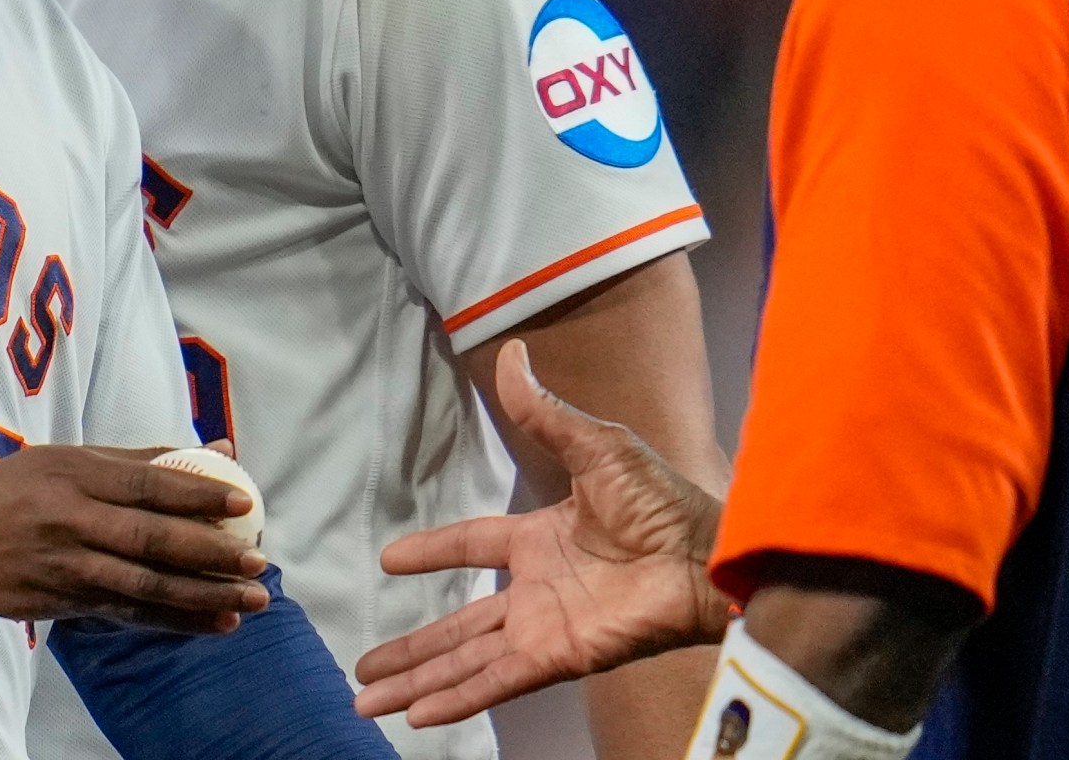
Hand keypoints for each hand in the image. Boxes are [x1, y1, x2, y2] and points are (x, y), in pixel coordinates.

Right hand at [0, 445, 268, 633]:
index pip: (148, 483)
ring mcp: (63, 565)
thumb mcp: (66, 459)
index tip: (244, 502)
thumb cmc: (11, 490)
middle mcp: (70, 519)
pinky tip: (213, 623)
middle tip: (258, 561)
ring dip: (201, 596)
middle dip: (210, 553)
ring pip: (143, 585)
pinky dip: (173, 620)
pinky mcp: (57, 603)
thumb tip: (219, 444)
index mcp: (76, 473)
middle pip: (151, 540)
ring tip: (250, 601)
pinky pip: (125, 613)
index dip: (199, 492)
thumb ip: (142, 458)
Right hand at [353, 340, 728, 725]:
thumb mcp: (596, 446)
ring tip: (369, 700)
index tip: (389, 560)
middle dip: (410, 648)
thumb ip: (545, 413)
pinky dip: (457, 697)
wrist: (705, 552)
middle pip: (456, 624)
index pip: (471, 547)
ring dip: (418, 681)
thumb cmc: (664, 500)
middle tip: (363, 664)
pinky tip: (418, 715)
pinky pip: (497, 680)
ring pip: (465, 659)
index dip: (431, 552)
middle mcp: (536, 589)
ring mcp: (544, 626)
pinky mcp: (559, 656)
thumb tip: (512, 354)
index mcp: (540, 538)